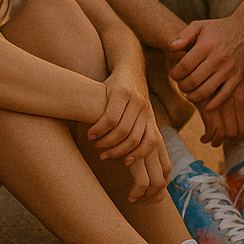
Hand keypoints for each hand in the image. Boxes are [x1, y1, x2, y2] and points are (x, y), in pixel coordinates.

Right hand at [86, 67, 171, 201]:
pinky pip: (110, 117)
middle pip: (138, 142)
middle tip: (104, 158)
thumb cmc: (129, 102)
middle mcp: (148, 113)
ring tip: (97, 147)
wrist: (128, 69)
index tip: (129, 174)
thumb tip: (135, 169)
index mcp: (152, 123)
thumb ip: (139, 139)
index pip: (153, 147)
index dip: (142, 163)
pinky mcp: (123, 92)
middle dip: (119, 154)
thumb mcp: (139, 120)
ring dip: (108, 143)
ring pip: (123, 131)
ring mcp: (137, 102)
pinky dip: (99, 129)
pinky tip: (91, 134)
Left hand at [168, 16, 243, 111]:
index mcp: (206, 45)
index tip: (173, 74)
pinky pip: (225, 95)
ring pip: (206, 91)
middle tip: (180, 85)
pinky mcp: (239, 76)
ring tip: (189, 93)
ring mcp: (229, 69)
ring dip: (194, 96)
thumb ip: (183, 35)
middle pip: (193, 81)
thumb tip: (171, 48)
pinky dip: (214, 104)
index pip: (184, 66)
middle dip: (182, 86)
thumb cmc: (219, 28)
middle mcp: (218, 58)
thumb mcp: (199, 26)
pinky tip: (206, 105)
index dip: (175, 74)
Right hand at [197, 77, 243, 146]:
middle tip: (224, 142)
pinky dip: (208, 137)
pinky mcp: (205, 102)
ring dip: (218, 141)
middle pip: (240, 130)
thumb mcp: (236, 87)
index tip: (241, 140)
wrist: (199, 60)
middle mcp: (237, 97)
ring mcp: (221, 100)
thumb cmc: (216, 76)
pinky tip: (205, 138)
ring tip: (213, 141)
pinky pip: (211, 129)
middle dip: (232, 140)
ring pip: (226, 132)